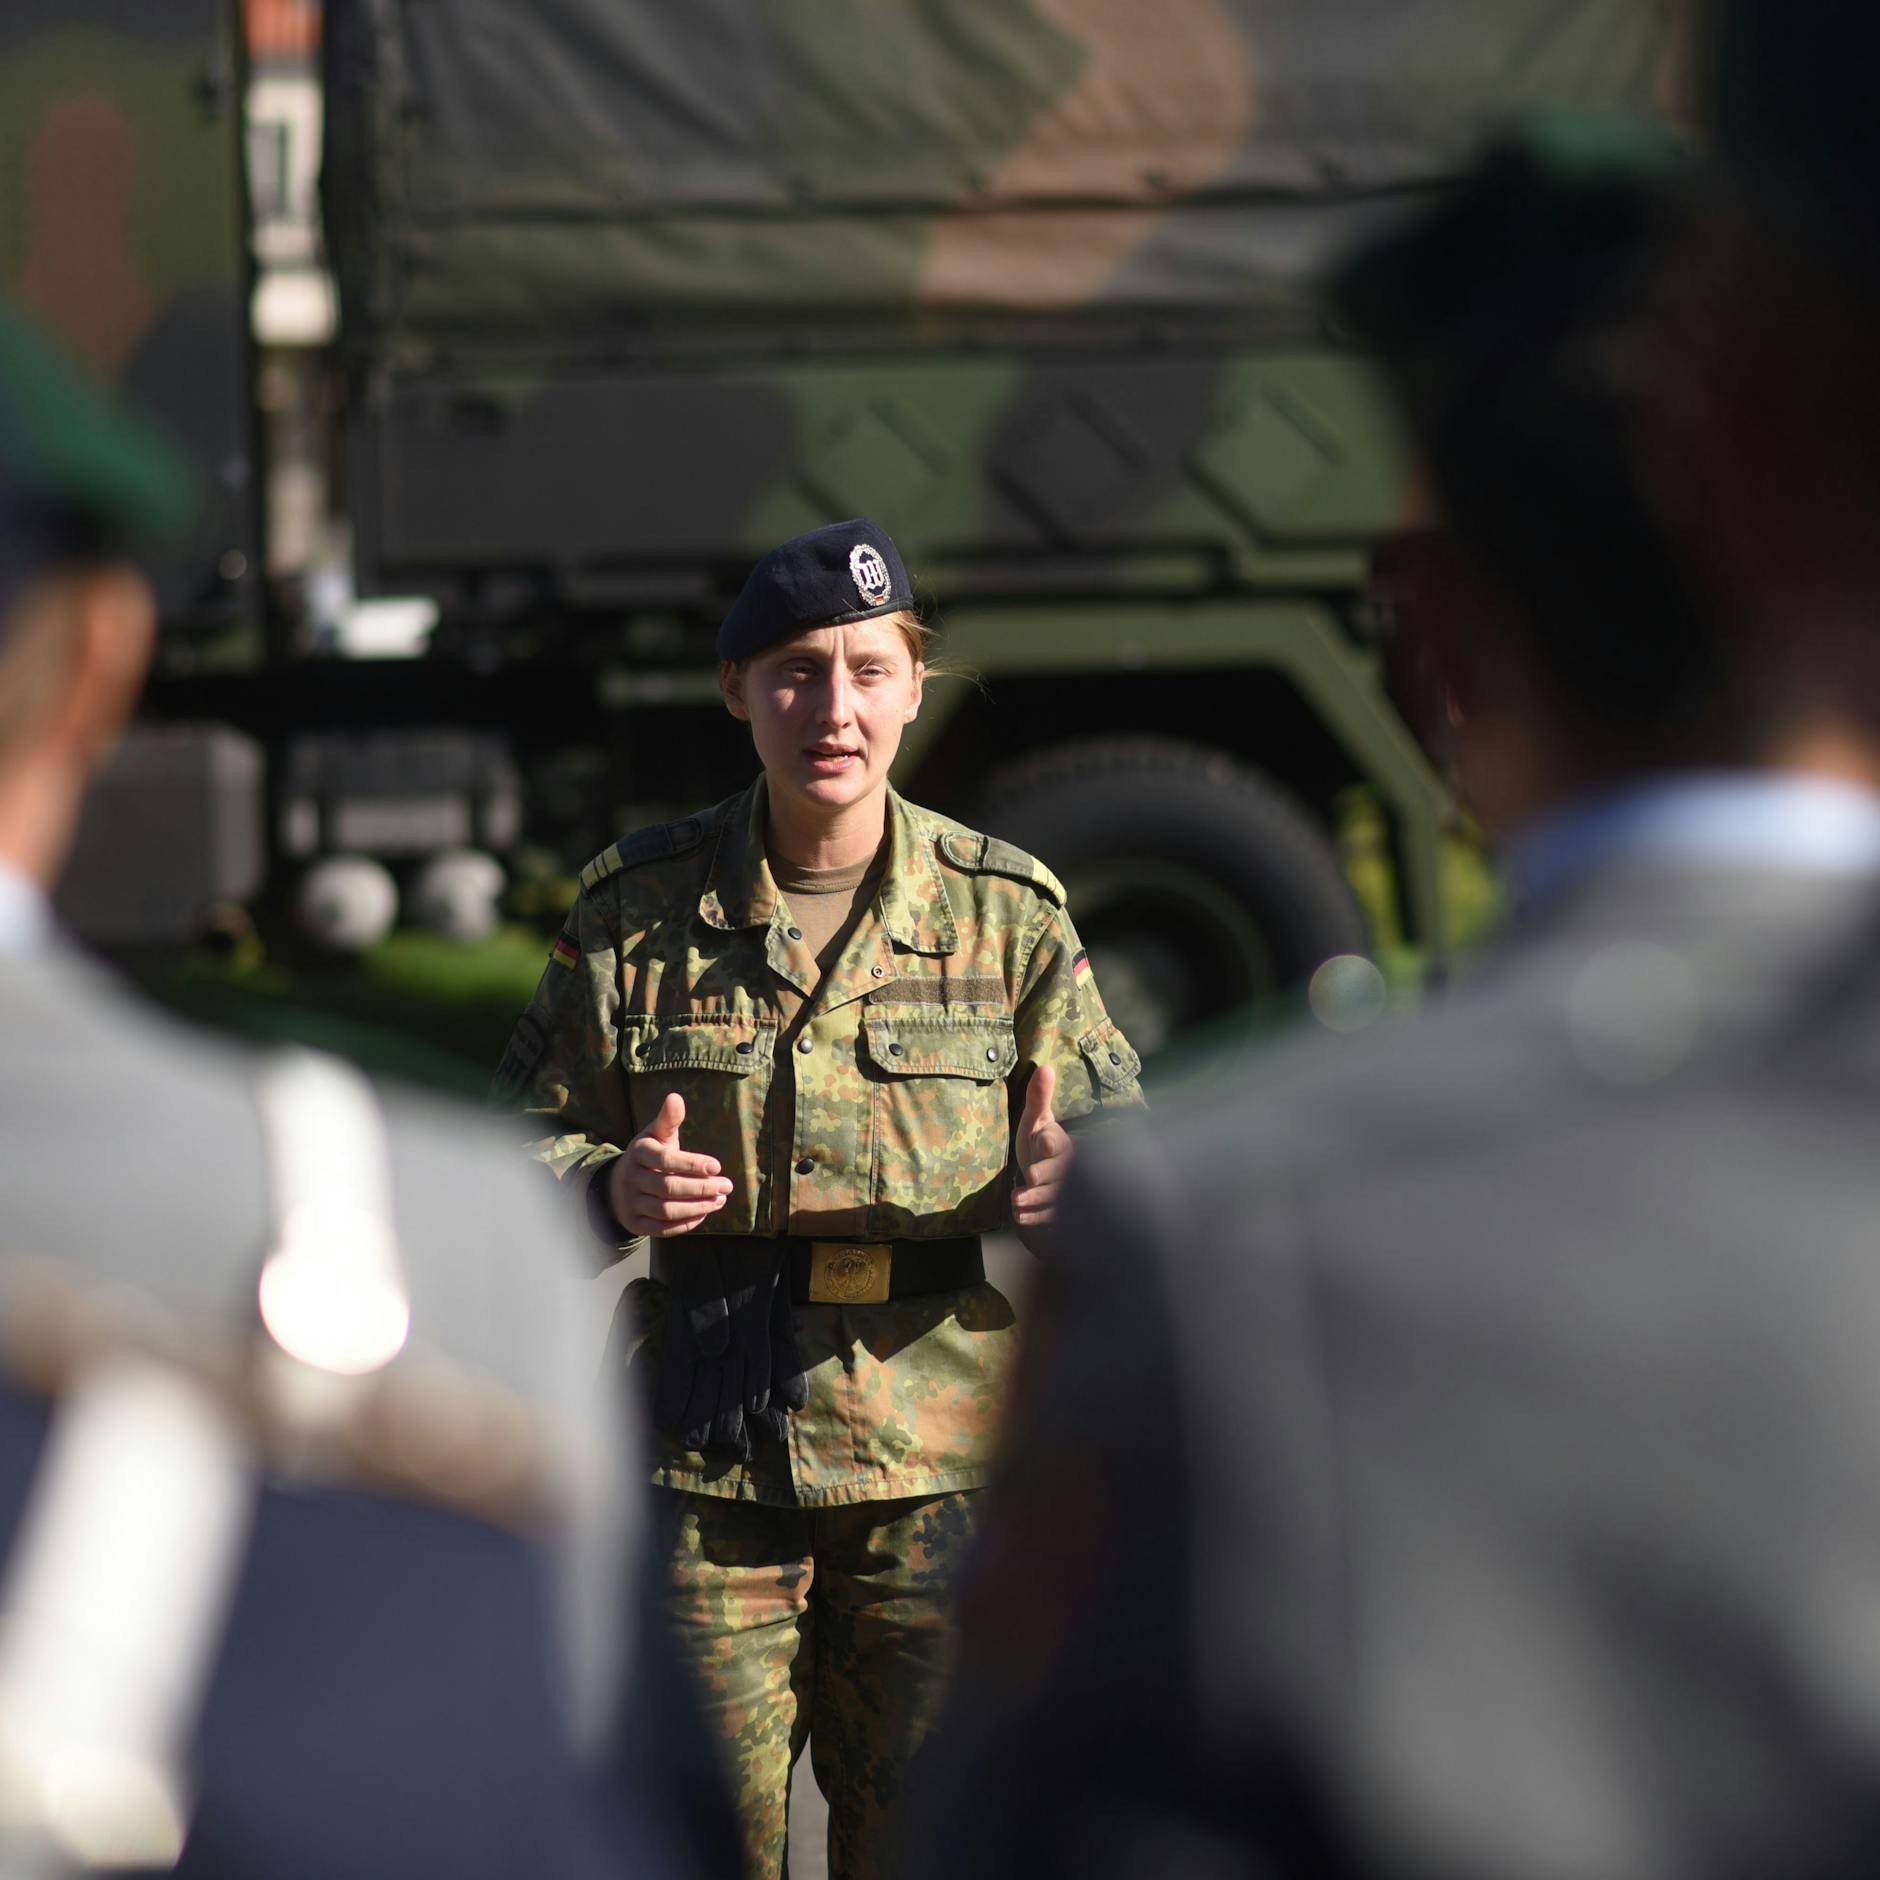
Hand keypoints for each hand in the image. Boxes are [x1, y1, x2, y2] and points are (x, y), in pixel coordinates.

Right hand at [607, 1093, 732, 1239]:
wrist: (617, 1185)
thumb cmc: (648, 1155)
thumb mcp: (655, 1135)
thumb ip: (668, 1119)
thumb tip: (675, 1097)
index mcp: (638, 1153)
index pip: (665, 1161)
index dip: (692, 1165)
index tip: (717, 1167)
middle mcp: (631, 1178)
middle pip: (668, 1188)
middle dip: (701, 1189)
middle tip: (726, 1186)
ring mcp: (631, 1203)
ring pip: (666, 1211)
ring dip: (697, 1207)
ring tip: (720, 1200)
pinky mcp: (635, 1223)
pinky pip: (662, 1229)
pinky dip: (685, 1223)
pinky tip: (704, 1213)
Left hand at [1012, 1063, 1073, 1228]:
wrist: (1047, 1173)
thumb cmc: (1039, 1143)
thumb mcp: (1036, 1120)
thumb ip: (1038, 1097)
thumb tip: (1044, 1066)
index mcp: (1060, 1143)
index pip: (1057, 1142)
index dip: (1050, 1141)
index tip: (1042, 1141)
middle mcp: (1065, 1168)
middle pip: (1057, 1172)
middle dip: (1044, 1175)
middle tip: (1030, 1176)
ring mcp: (1062, 1191)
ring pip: (1053, 1196)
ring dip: (1035, 1198)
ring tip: (1017, 1199)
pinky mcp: (1057, 1210)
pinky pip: (1049, 1215)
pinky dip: (1035, 1217)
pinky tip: (1021, 1216)